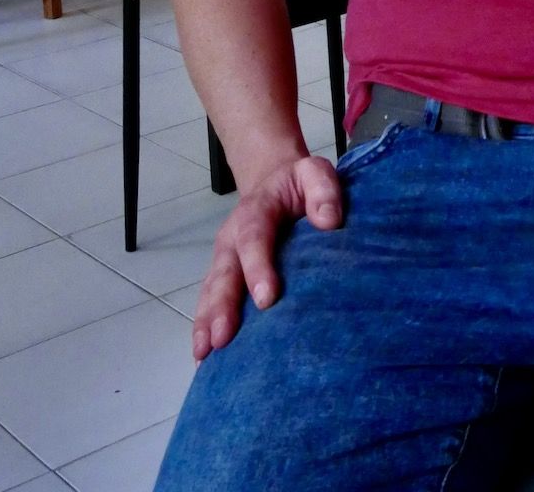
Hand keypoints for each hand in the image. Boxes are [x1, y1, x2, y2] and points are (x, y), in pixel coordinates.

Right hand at [191, 154, 341, 359]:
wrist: (274, 181)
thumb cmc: (299, 184)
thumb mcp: (314, 173)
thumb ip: (323, 190)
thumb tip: (330, 221)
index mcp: (256, 210)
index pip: (254, 237)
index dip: (257, 267)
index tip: (267, 299)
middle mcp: (232, 238)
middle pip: (224, 273)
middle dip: (222, 307)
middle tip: (222, 339)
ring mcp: (224, 259)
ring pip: (211, 292)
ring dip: (206, 323)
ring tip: (205, 355)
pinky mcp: (223, 277)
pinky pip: (208, 303)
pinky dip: (203, 329)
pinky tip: (203, 359)